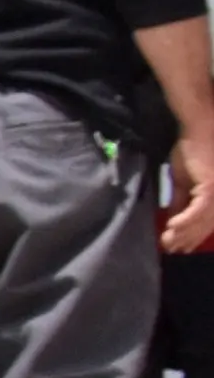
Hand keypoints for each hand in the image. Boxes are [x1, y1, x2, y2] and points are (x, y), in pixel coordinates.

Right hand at [166, 134, 213, 254]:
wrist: (201, 127)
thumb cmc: (194, 148)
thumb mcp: (185, 180)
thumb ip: (181, 200)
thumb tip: (173, 219)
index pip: (207, 222)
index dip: (193, 235)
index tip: (179, 247)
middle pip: (207, 225)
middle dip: (188, 239)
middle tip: (171, 250)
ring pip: (203, 221)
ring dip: (184, 233)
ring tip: (168, 242)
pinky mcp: (212, 188)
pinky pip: (198, 211)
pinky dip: (185, 221)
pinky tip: (171, 227)